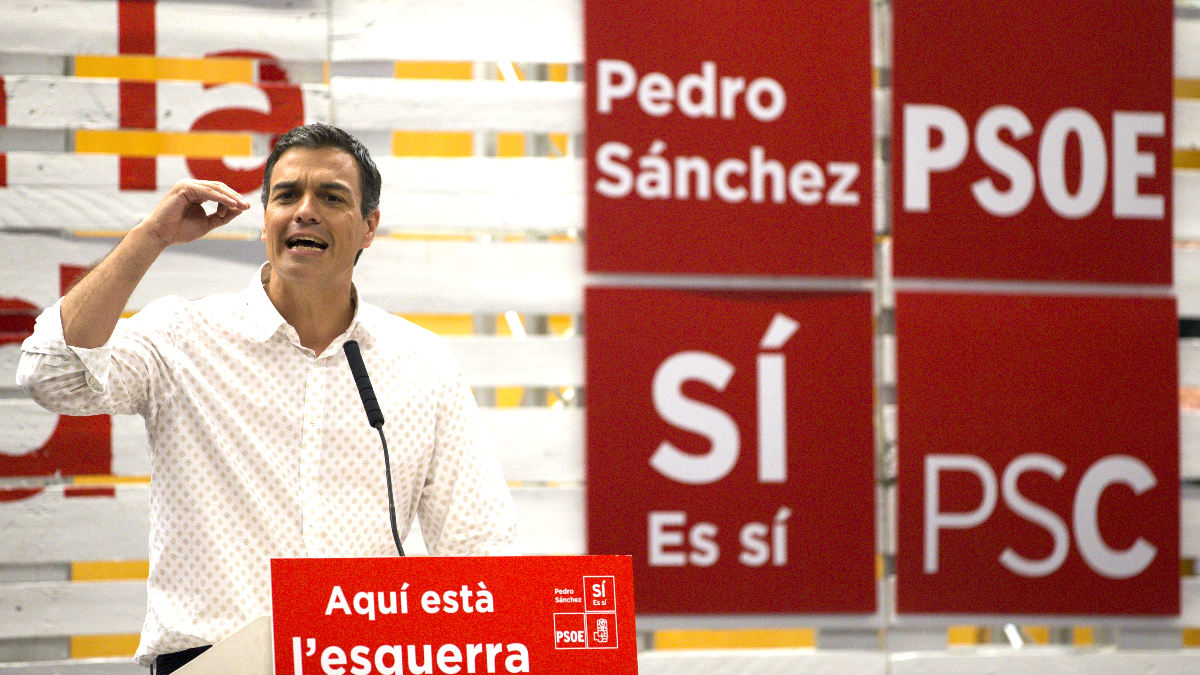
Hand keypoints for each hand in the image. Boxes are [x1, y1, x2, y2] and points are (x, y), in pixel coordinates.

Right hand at [136, 180, 250, 248]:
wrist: (162, 235)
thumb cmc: (181, 230)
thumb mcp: (208, 223)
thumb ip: (223, 216)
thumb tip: (240, 209)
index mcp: (197, 193)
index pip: (220, 192)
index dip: (233, 200)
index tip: (245, 209)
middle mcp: (192, 186)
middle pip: (219, 188)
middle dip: (235, 196)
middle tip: (247, 206)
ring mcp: (187, 185)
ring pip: (215, 188)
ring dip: (230, 197)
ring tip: (241, 205)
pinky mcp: (184, 188)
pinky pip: (206, 191)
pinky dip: (220, 197)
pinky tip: (230, 203)